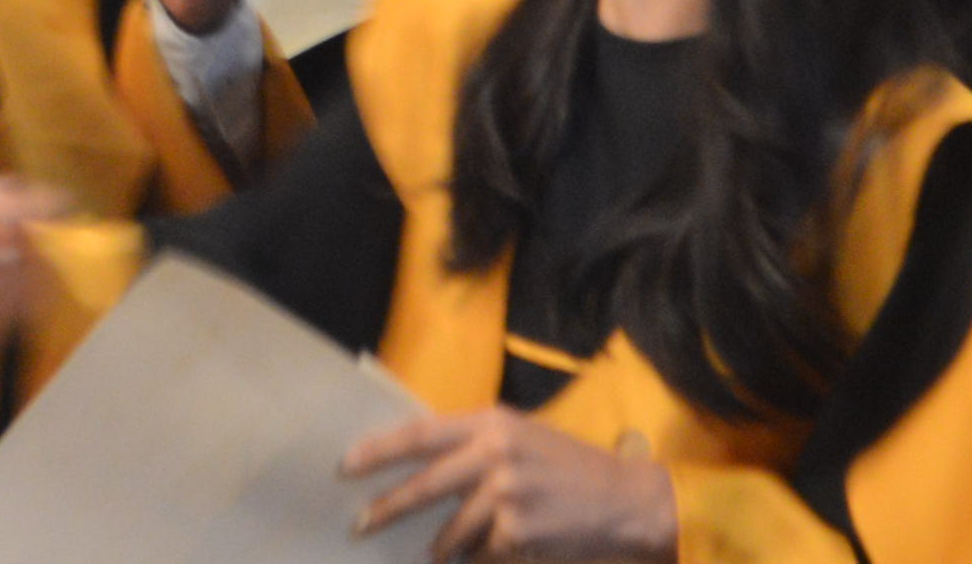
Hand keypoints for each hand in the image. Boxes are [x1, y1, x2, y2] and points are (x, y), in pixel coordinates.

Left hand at [339, 409, 681, 559]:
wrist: (625, 500)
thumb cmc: (570, 467)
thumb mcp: (523, 438)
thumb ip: (476, 446)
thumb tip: (421, 468)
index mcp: (493, 421)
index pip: (421, 434)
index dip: (379, 450)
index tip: (346, 465)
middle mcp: (495, 453)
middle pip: (424, 485)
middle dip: (386, 509)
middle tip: (359, 526)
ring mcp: (505, 495)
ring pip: (452, 532)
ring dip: (441, 548)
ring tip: (434, 555)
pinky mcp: (516, 533)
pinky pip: (480, 555)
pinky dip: (479, 560)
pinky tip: (495, 556)